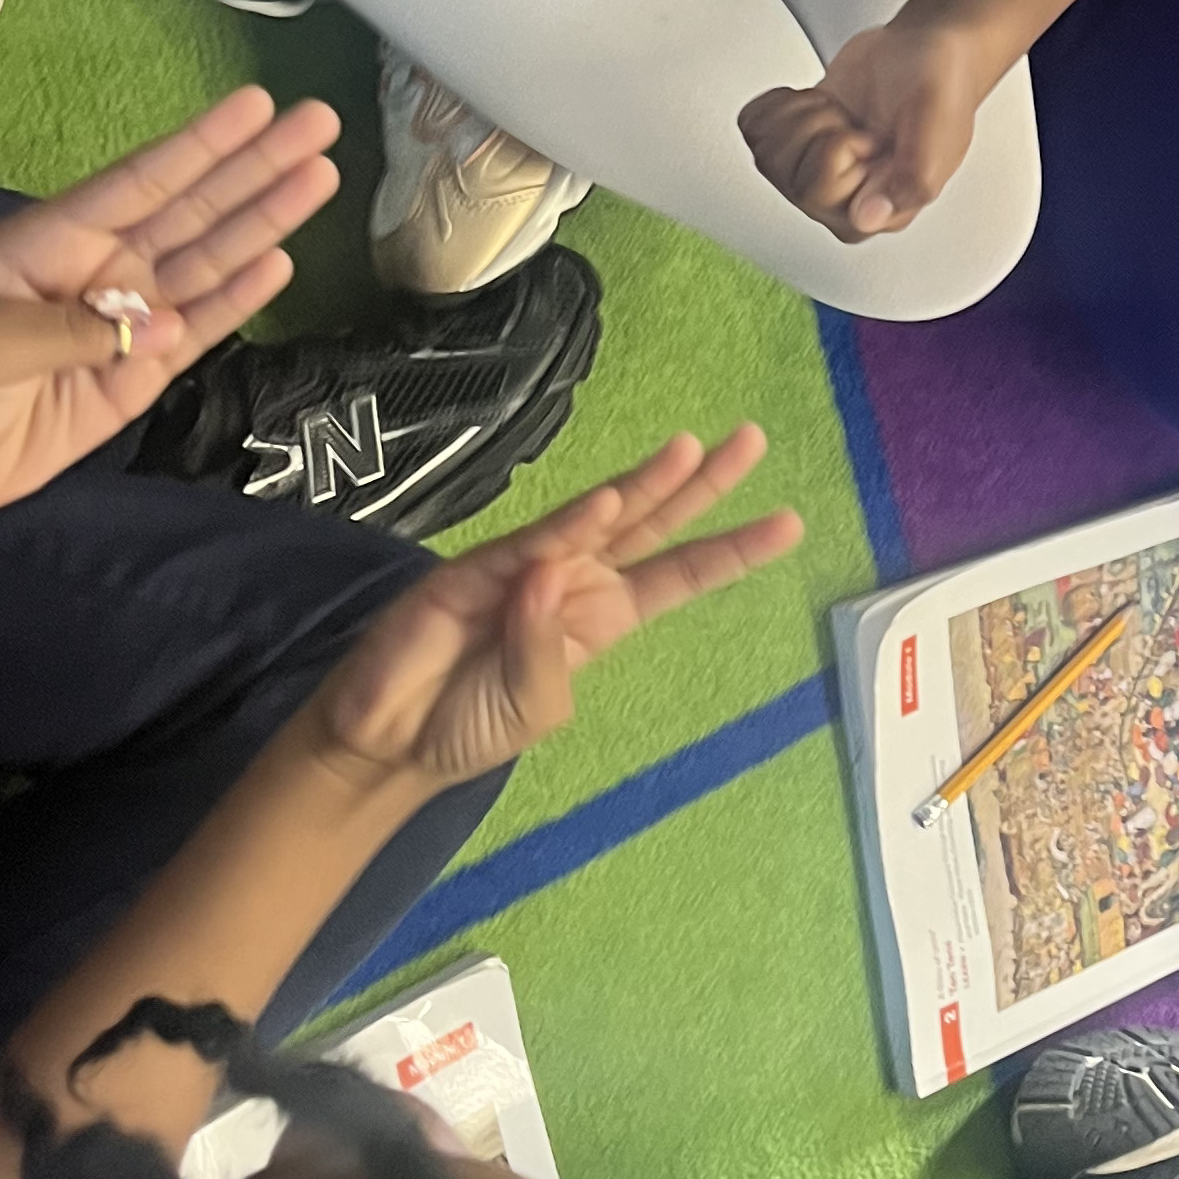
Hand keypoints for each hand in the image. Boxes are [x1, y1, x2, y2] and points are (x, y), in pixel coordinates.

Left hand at [0, 86, 340, 544]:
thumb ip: (75, 329)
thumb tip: (162, 324)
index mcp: (55, 239)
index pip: (142, 181)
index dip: (201, 144)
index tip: (257, 103)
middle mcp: (101, 267)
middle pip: (193, 208)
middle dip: (255, 166)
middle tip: (319, 122)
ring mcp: (126, 321)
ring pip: (209, 260)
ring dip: (264, 220)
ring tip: (321, 177)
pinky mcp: (139, 376)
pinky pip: (200, 328)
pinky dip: (239, 297)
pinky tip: (281, 262)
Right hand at [291, 428, 801, 799]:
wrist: (389, 738)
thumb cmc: (469, 724)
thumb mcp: (537, 707)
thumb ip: (548, 651)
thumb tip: (548, 574)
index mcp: (602, 617)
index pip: (679, 573)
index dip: (731, 548)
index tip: (789, 523)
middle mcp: (576, 580)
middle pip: (651, 522)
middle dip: (702, 483)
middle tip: (752, 440)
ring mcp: (530, 566)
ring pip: (601, 516)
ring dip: (645, 483)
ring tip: (691, 448)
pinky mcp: (479, 567)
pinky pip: (535, 543)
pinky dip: (569, 525)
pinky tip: (606, 504)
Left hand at [739, 16, 993, 244]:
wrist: (923, 49)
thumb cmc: (939, 83)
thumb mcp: (937, 123)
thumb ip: (912, 175)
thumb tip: (867, 219)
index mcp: (882, 209)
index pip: (818, 190)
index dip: (837, 147)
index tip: (868, 135)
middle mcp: (845, 201)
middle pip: (784, 173)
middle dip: (818, 126)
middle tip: (855, 120)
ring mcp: (815, 175)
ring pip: (765, 153)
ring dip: (801, 114)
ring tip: (841, 111)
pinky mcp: (795, 146)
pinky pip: (753, 130)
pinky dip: (781, 102)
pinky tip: (817, 103)